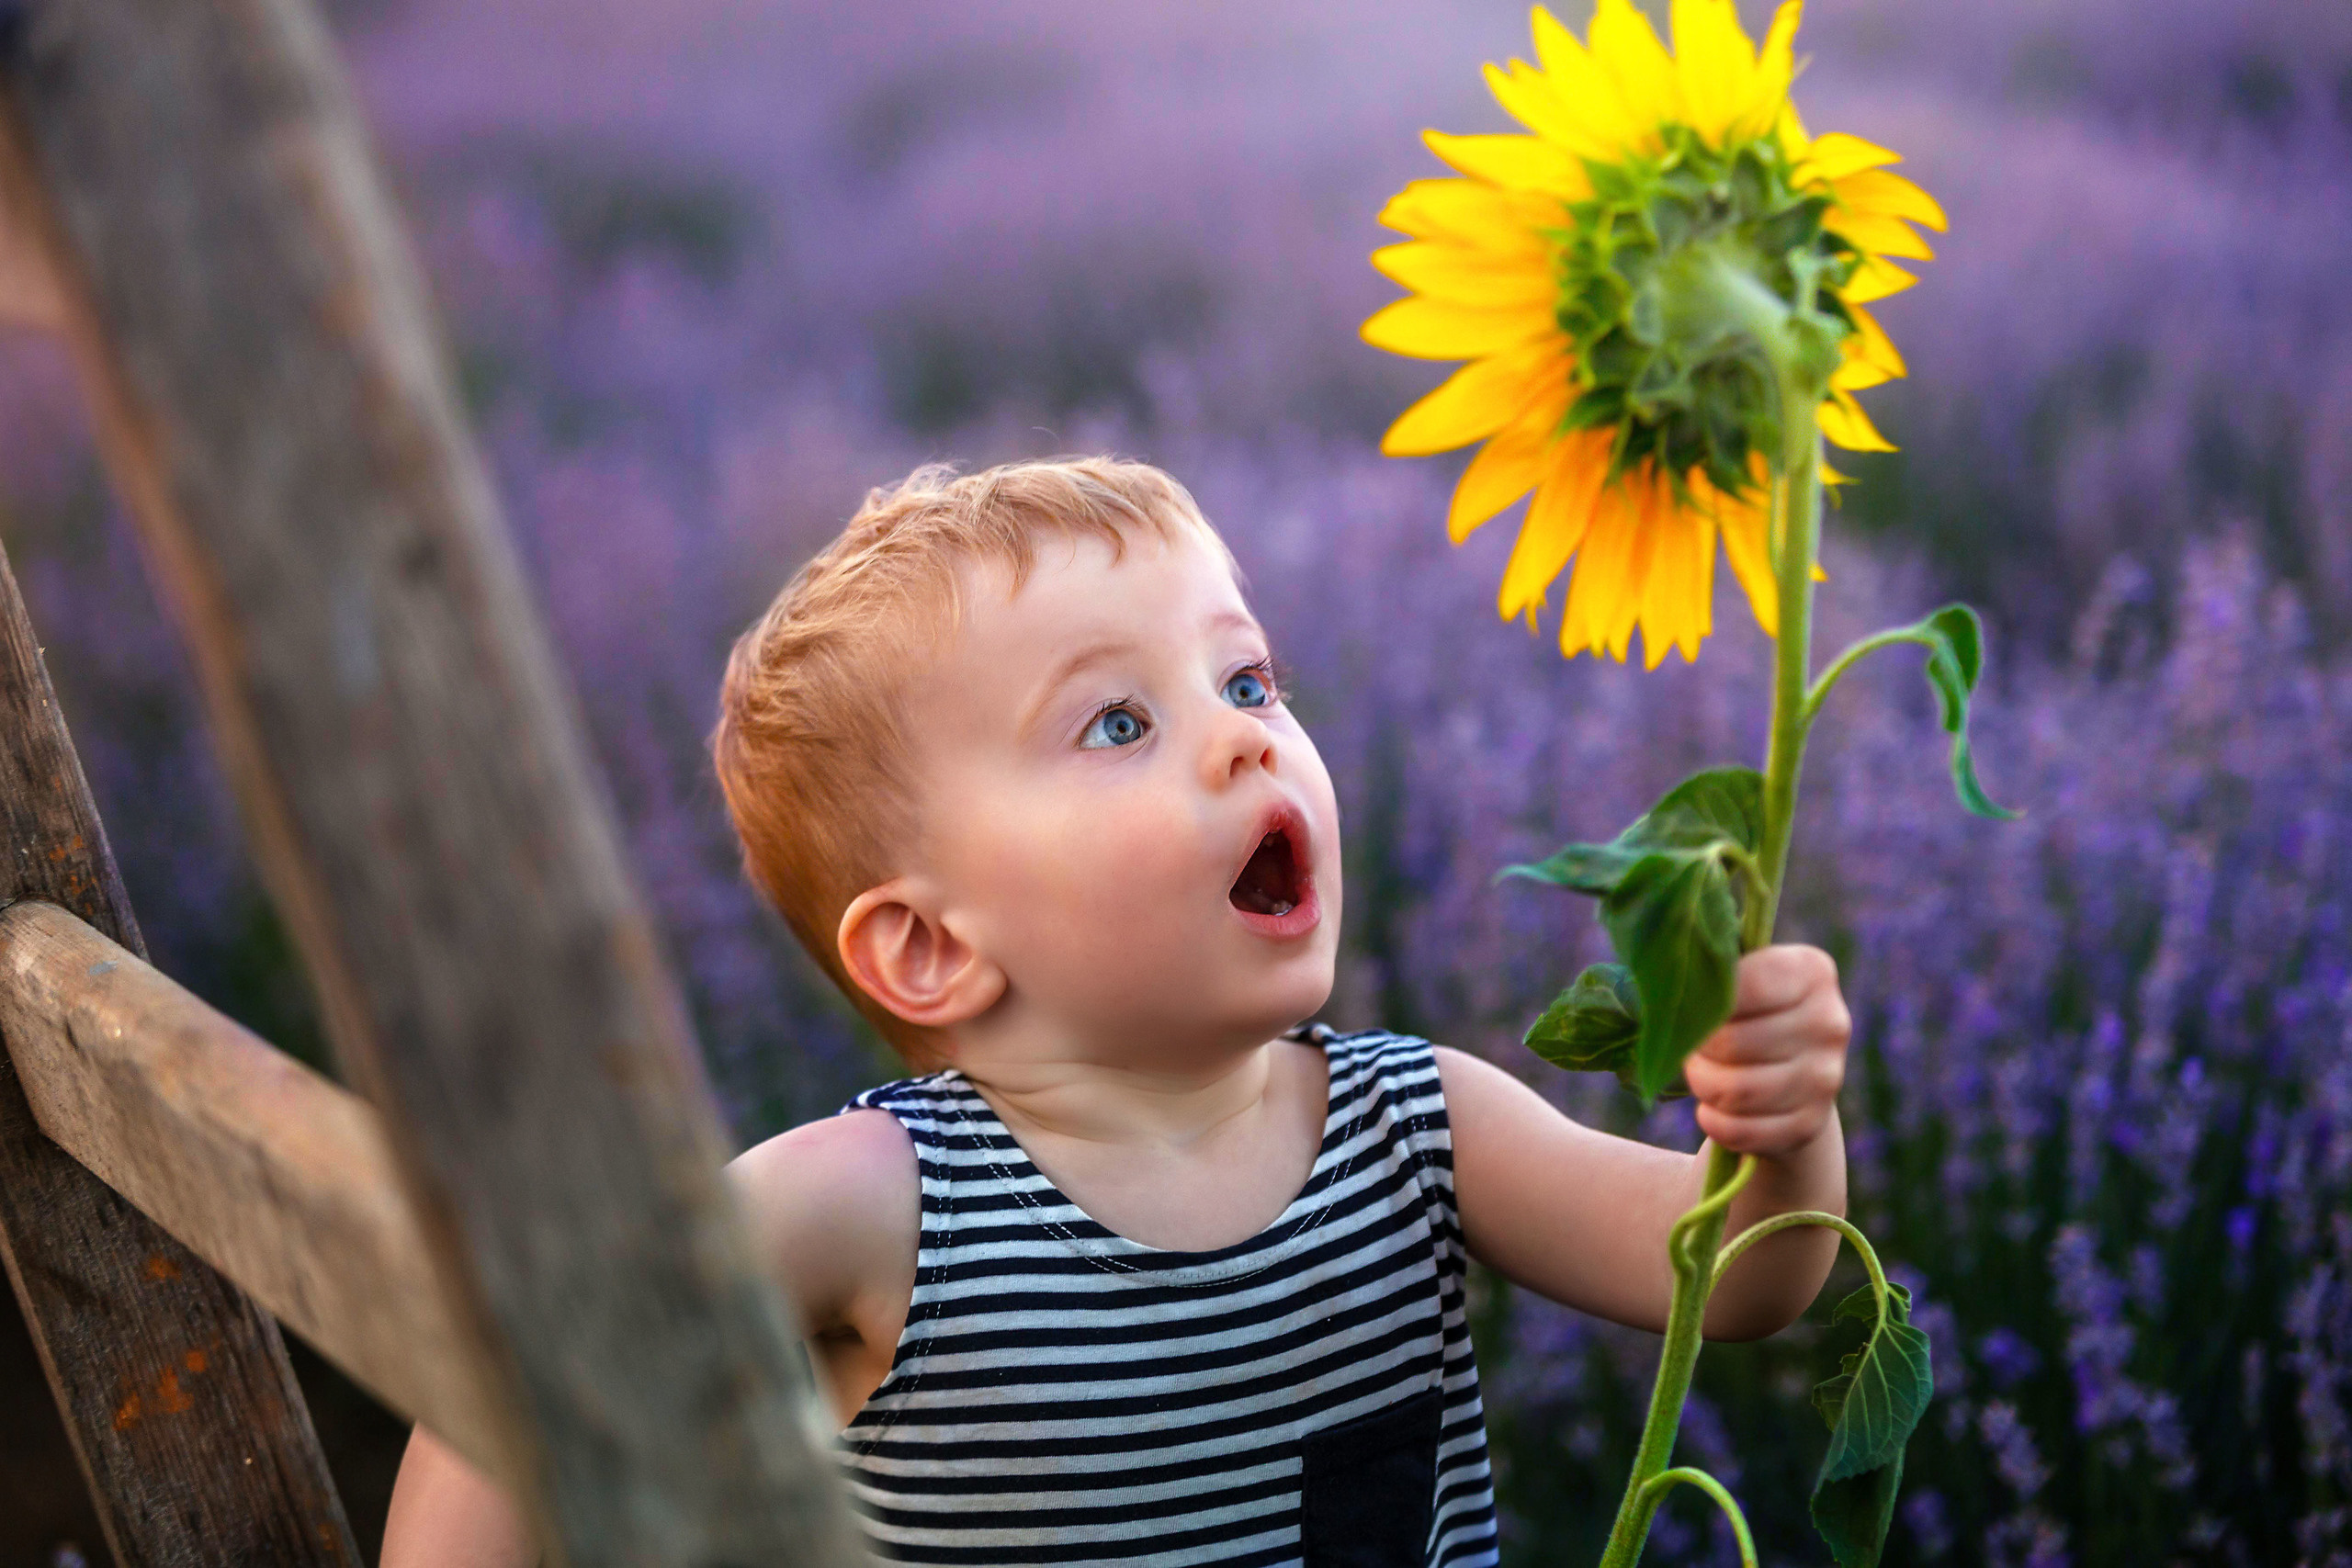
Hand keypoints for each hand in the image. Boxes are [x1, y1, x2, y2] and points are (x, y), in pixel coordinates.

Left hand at [1684, 944, 1849, 1157]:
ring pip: (1735, 1091)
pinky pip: (1740, 1130)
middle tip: (1693, 1048)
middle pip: (1732, 1043)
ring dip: (1703, 1086)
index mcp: (1812, 972)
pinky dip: (1714, 1122)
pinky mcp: (1810, 1124)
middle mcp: (1830, 1022)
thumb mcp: (1740, 979)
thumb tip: (1674, 978)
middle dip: (1697, 1050)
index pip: (1748, 983)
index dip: (1705, 1000)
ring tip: (1702, 1074)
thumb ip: (1715, 971)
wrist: (1788, 1076)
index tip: (1692, 1005)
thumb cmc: (1747, 1014)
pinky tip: (1713, 1109)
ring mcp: (1826, 1078)